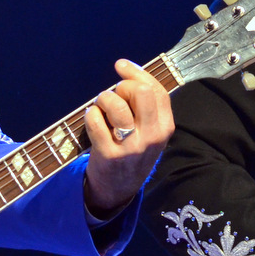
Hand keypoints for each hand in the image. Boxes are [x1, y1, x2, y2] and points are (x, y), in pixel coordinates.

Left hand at [83, 59, 173, 215]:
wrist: (118, 190)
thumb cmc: (132, 152)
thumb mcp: (149, 132)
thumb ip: (145, 105)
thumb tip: (126, 68)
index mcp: (165, 128)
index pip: (157, 90)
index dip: (137, 73)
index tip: (121, 65)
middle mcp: (151, 137)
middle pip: (140, 92)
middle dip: (123, 86)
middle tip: (115, 96)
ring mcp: (131, 147)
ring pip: (116, 104)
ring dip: (103, 99)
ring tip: (101, 108)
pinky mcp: (109, 154)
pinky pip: (95, 120)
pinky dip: (90, 114)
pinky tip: (92, 120)